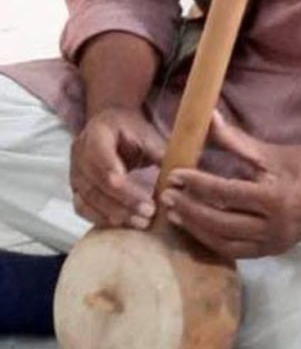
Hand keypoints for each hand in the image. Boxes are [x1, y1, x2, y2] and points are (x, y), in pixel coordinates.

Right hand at [70, 108, 164, 229]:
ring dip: (113, 215)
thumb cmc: (131, 129)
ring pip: (87, 199)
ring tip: (139, 223)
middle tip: (147, 217)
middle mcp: (79, 152)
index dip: (126, 190)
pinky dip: (100, 218)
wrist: (111, 124)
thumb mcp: (147, 134)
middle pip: (97, 186)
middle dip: (123, 205)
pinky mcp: (75, 186)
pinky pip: (82, 207)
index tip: (150, 204)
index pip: (106, 166)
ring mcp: (74, 170)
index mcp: (97, 133)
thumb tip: (177, 180)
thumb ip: (160, 154)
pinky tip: (121, 224)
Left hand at [160, 111, 300, 258]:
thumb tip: (208, 117)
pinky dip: (214, 242)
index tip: (174, 175)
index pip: (225, 193)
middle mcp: (273, 226)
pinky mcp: (273, 252)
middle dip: (190, 211)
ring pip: (225, 243)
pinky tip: (196, 229)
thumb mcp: (269, 151)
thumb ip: (235, 139)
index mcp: (273, 198)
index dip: (197, 184)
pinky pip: (236, 251)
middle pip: (220, 223)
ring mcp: (274, 243)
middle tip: (166, 198)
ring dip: (196, 230)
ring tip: (174, 215)